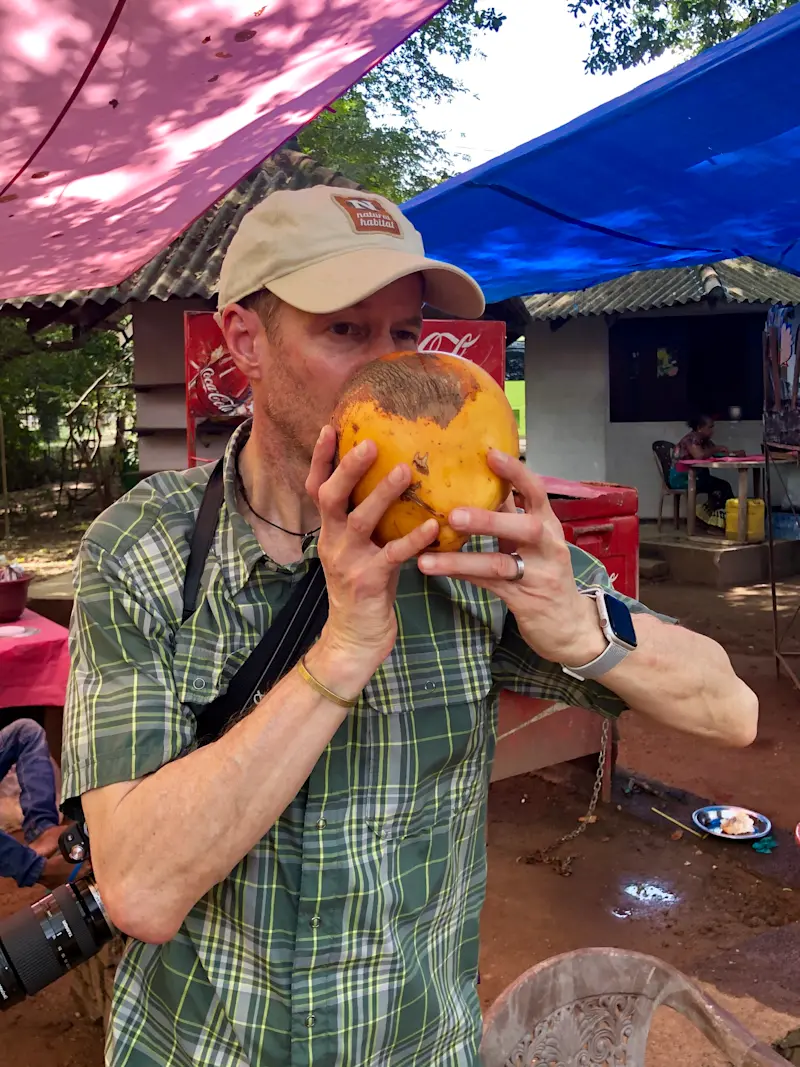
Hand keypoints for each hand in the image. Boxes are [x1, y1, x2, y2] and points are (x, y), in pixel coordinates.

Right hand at [306, 426, 439, 681]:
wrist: (354, 639)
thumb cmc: (365, 589)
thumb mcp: (359, 550)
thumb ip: (367, 520)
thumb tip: (394, 481)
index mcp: (329, 531)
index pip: (316, 488)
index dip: (321, 458)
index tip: (331, 425)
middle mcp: (332, 542)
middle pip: (329, 497)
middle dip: (346, 467)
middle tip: (370, 442)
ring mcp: (348, 562)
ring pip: (360, 520)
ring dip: (381, 494)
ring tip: (404, 471)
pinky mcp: (369, 582)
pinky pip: (393, 554)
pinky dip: (413, 538)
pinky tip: (434, 524)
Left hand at [416, 450, 605, 666]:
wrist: (570, 624)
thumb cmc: (544, 572)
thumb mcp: (532, 539)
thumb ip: (511, 513)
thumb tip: (482, 480)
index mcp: (548, 524)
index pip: (536, 491)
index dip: (515, 472)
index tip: (490, 454)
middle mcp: (548, 546)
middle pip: (524, 526)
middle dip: (489, 518)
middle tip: (453, 513)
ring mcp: (538, 574)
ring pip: (500, 563)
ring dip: (462, 558)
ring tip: (427, 556)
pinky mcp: (525, 600)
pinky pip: (488, 586)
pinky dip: (461, 576)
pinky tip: (436, 570)